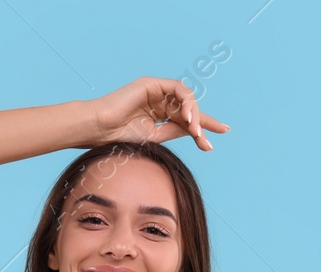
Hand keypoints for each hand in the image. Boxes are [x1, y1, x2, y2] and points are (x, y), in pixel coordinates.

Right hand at [86, 77, 227, 150]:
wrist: (100, 131)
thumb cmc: (119, 139)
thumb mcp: (154, 138)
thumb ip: (175, 131)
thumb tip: (198, 133)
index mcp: (158, 116)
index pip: (186, 120)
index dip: (204, 126)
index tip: (220, 135)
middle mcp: (158, 101)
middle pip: (189, 109)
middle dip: (203, 123)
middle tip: (209, 139)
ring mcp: (155, 91)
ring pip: (186, 99)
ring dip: (195, 115)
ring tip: (195, 131)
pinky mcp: (152, 84)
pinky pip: (178, 89)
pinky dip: (186, 102)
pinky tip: (187, 118)